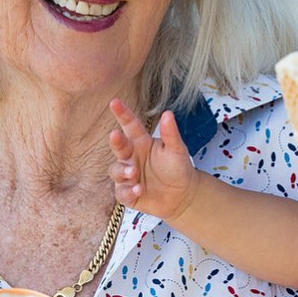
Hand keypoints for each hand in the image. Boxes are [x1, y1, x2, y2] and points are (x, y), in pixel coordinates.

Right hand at [108, 98, 197, 220]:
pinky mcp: (127, 193)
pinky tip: (138, 189)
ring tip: (133, 172)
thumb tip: (168, 113)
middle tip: (115, 135)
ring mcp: (127, 175)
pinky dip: (128, 191)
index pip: (130, 125)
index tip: (114, 102)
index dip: (122, 114)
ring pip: (116, 171)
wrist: (183, 194)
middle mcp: (131, 157)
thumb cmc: (178, 167)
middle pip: (118, 146)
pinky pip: (122, 192)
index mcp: (141, 142)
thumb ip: (171, 133)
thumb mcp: (177, 149)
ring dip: (123, 171)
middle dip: (116, 141)